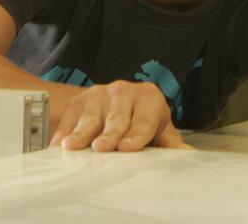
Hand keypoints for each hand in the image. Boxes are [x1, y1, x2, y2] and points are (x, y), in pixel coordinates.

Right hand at [49, 80, 192, 151]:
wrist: (119, 102)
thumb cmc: (143, 120)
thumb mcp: (160, 128)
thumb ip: (171, 144)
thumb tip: (188, 156)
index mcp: (148, 98)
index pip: (143, 119)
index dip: (136, 134)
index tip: (127, 148)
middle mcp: (123, 92)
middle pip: (116, 117)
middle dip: (109, 133)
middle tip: (102, 147)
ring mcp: (98, 95)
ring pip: (90, 116)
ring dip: (81, 132)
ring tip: (72, 145)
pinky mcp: (78, 102)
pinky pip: (70, 120)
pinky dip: (64, 134)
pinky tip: (59, 146)